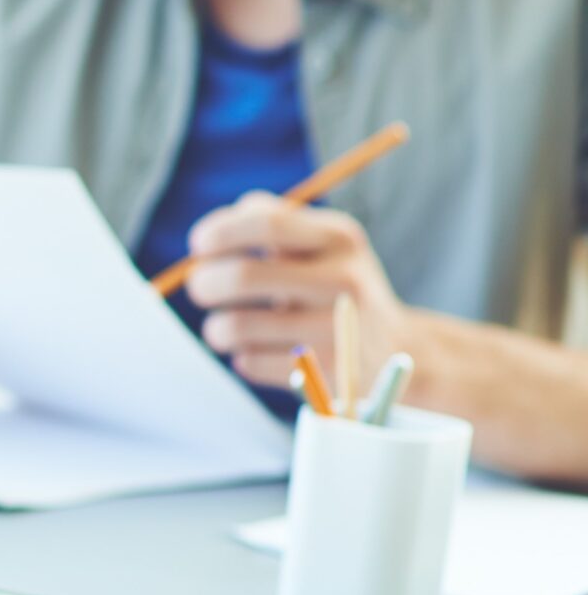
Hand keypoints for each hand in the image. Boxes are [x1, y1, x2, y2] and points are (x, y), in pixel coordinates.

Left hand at [182, 193, 420, 388]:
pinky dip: (242, 357)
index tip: (198, 246)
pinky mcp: (326, 373)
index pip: (266, 224)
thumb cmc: (336, 288)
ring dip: (216, 329)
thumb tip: (209, 237)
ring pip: (236, 326)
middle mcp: (343, 280)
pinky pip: (250, 363)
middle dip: (204, 283)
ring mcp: (337, 329)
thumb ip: (271, 222)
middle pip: (242, 276)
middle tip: (200, 289)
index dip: (220, 233)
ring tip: (224, 329)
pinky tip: (261, 352)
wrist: (397, 349)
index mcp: (339, 239)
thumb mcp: (322, 244)